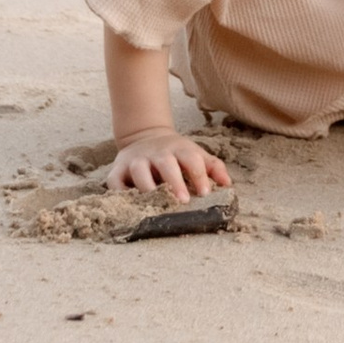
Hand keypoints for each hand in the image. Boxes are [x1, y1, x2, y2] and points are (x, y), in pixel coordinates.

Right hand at [107, 128, 231, 198]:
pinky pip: (115, 182)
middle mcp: (157, 153)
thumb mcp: (195, 154)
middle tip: (183, 201)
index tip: (205, 193)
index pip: (192, 159)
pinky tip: (130, 205)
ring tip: (155, 203)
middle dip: (175, 182)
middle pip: (166, 164)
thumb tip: (227, 185)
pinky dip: (120, 193)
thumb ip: (212, 167)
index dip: (199, 175)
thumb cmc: (175, 153)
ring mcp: (136, 161)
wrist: (144, 136)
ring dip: (147, 187)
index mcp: (179, 149)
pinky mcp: (117, 171)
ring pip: (139, 171)